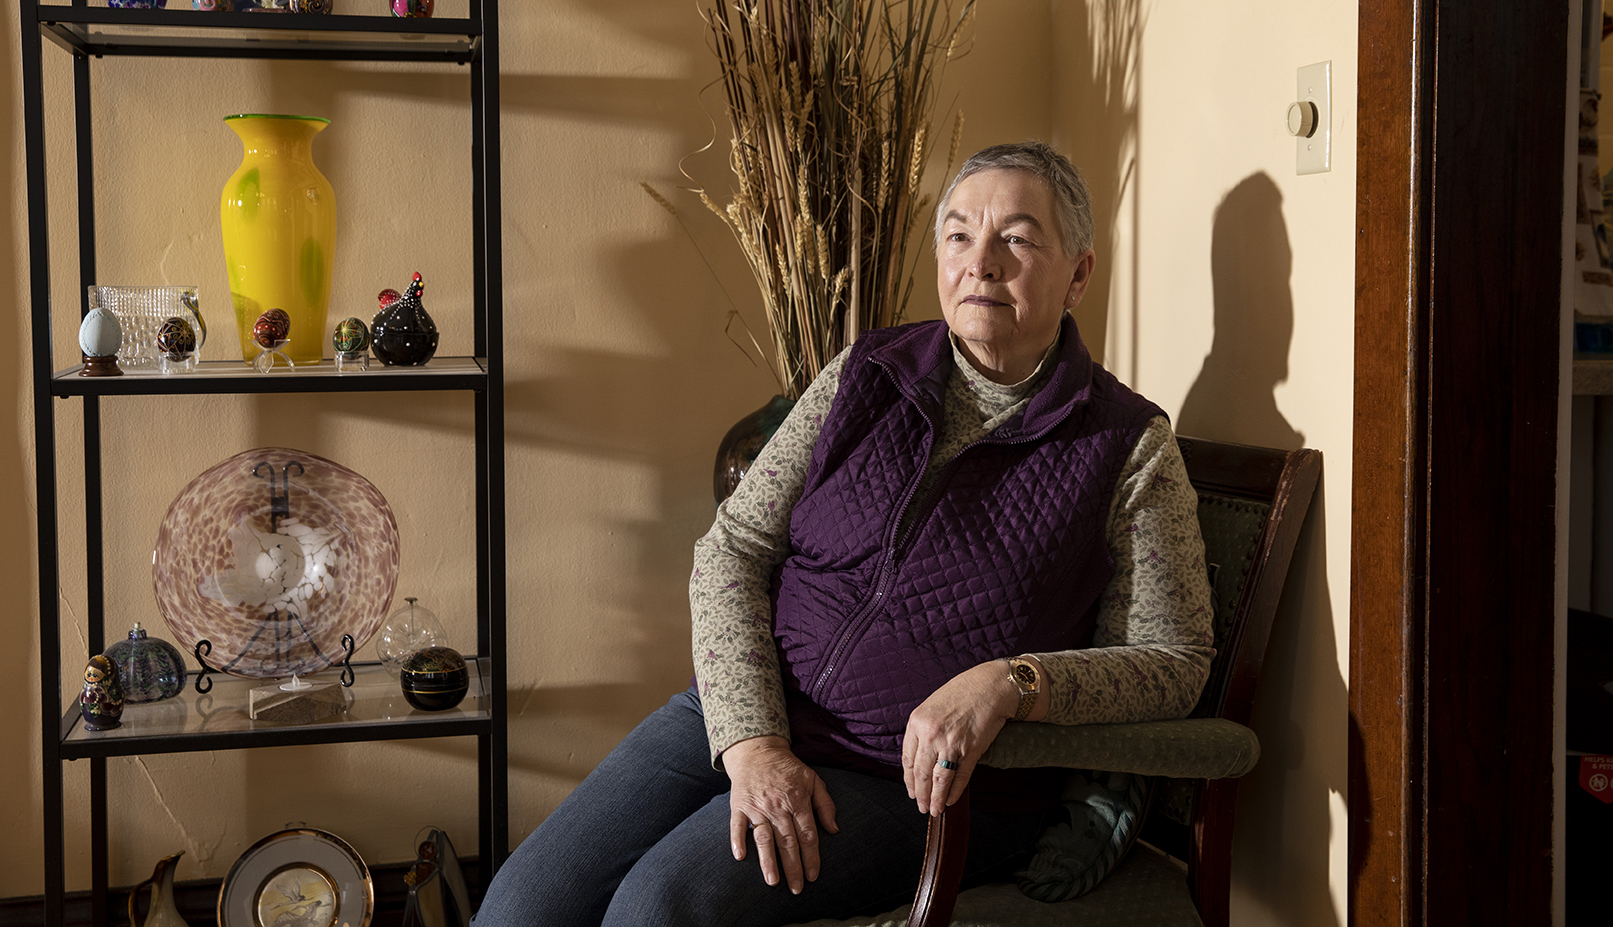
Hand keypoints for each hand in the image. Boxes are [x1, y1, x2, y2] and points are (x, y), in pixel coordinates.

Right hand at [722, 735, 838, 893]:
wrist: (758, 751)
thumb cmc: (788, 769)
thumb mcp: (813, 780)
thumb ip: (825, 804)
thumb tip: (834, 830)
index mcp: (798, 801)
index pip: (807, 835)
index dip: (811, 857)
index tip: (813, 876)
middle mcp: (778, 807)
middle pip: (788, 841)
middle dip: (793, 867)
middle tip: (796, 889)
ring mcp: (757, 807)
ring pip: (764, 838)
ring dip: (768, 860)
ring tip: (773, 881)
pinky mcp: (739, 806)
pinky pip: (737, 825)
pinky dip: (737, 840)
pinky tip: (740, 856)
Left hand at [901, 660, 1024, 814]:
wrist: (989, 686)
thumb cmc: (960, 693)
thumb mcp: (931, 706)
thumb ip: (922, 730)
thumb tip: (919, 759)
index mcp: (917, 722)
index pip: (907, 759)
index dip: (909, 780)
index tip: (911, 791)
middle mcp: (931, 734)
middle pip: (921, 773)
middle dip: (921, 794)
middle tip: (922, 807)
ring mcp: (951, 743)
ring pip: (939, 780)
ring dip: (936, 799)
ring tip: (935, 810)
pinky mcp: (971, 750)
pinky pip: (960, 777)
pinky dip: (955, 792)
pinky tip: (951, 800)